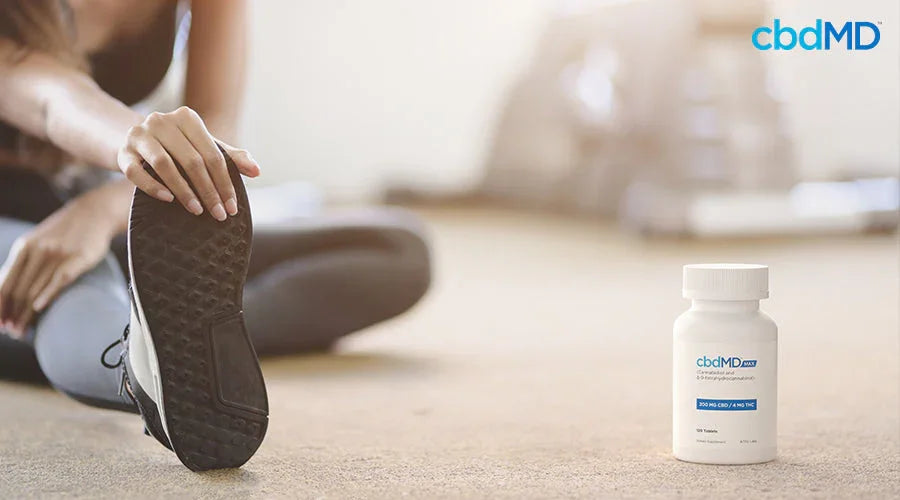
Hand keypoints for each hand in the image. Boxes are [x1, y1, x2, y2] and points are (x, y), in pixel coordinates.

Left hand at [0, 194, 117, 337]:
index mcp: (24, 248)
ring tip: (22, 330)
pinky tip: (40, 308)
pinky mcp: (78, 258)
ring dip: (26, 314)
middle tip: (12, 333)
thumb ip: (25, 262)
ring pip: (36, 289)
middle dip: (12, 314)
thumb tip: (8, 288)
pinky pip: (60, 279)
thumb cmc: (66, 232)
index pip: (5, 282)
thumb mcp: (39, 242)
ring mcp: (58, 254)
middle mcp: (38, 251)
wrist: (94, 212)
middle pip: (19, 290)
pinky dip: (48, 294)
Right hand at [117, 106, 259, 220]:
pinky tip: (169, 200)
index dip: (225, 182)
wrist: (136, 141)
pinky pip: (136, 172)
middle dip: (208, 191)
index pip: (213, 154)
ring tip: (197, 210)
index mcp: (187, 118)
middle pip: (192, 160)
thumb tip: (257, 170)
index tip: (232, 206)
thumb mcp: (204, 146)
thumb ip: (231, 156)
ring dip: (184, 191)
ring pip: (164, 165)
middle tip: (218, 214)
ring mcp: (139, 135)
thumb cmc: (178, 146)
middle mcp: (162, 121)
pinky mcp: (122, 152)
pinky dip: (153, 187)